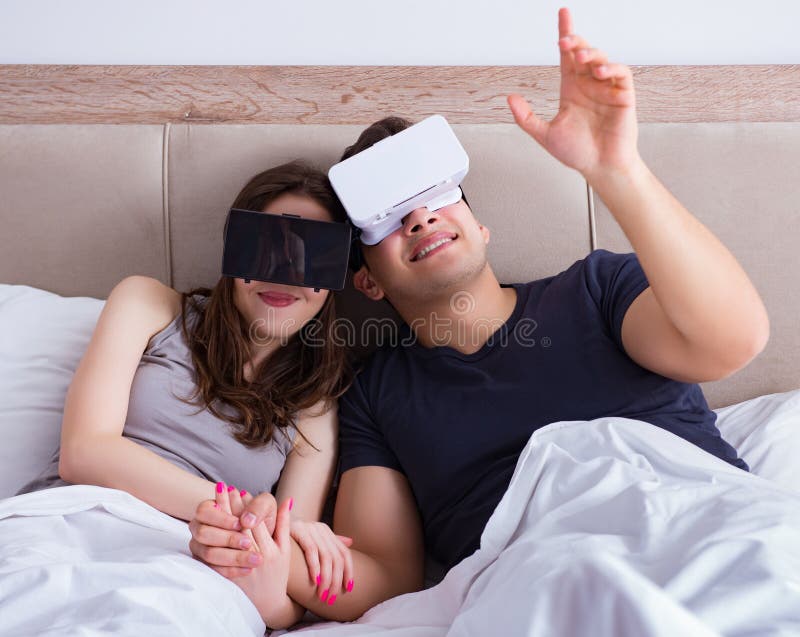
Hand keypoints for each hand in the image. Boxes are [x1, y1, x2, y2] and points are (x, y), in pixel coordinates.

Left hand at [189, 484, 294, 627]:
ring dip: (220, 520)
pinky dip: (211, 540)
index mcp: (271, 550)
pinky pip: (217, 558)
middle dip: (231, 507)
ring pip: (228, 540)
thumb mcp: (285, 549)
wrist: (269, 603)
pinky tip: (205, 526)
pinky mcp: (230, 578)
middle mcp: (256, 558)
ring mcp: (242, 569)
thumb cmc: (278, 572)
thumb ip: (284, 524)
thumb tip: (287, 500)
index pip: (256, 523)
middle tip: (222, 489)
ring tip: (213, 502)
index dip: (246, 505)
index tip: (238, 489)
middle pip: (240, 528)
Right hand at [189, 485, 274, 578]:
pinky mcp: (207, 565)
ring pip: (209, 554)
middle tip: (248, 543)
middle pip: (203, 533)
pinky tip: (248, 569)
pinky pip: (214, 570)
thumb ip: (258, 506)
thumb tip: (246, 521)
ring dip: (232, 557)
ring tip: (255, 559)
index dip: (221, 518)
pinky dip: (231, 570)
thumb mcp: (265, 505)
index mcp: (209, 509)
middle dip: (227, 539)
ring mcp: (201, 548)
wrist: (266, 539)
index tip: (240, 524)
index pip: (204, 511)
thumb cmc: (260, 517)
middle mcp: (200, 528)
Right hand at [290, 519, 354, 604]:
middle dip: (336, 580)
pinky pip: (311, 550)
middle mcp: (320, 528)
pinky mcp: (298, 529)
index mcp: (326, 532)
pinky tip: (315, 580)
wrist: (267, 528)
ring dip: (327, 578)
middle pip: (337, 557)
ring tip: (323, 594)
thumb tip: (350, 542)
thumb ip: (329, 543)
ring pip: (327, 556)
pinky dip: (315, 566)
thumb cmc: (288, 543)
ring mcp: (310, 527)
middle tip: (331, 597)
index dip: (348, 571)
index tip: (348, 588)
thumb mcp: (310, 542)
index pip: (344, 553)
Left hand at [507, 7, 639, 183]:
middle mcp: (590, 85)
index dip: (566, 34)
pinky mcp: (624, 97)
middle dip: (576, 42)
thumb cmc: (578, 153)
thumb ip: (526, 118)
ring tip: (581, 56)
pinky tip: (600, 71)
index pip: (567, 55)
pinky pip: (621, 74)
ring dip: (592, 54)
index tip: (563, 14)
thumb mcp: (545, 135)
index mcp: (572, 89)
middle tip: (565, 41)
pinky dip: (612, 68)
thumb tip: (510, 99)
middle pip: (584, 53)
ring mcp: (607, 89)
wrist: (600, 168)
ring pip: (602, 59)